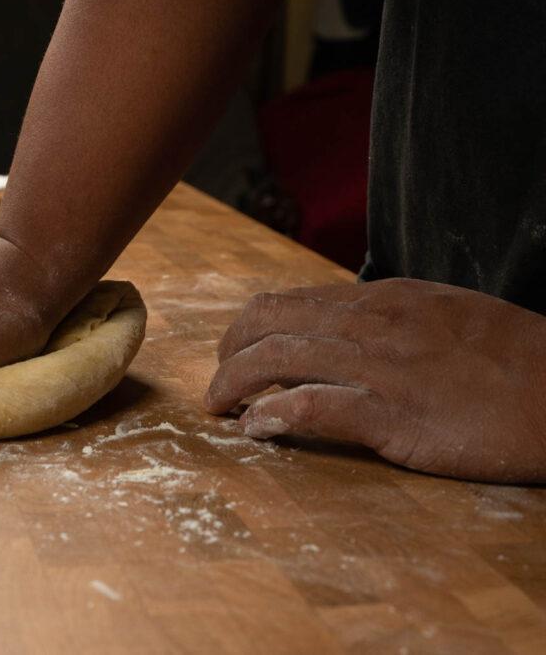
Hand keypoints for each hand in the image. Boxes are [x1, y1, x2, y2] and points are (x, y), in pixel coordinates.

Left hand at [205, 278, 545, 482]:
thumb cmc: (512, 360)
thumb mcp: (445, 315)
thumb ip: (390, 320)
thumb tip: (344, 331)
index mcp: (383, 298)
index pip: (292, 300)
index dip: (251, 326)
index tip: (236, 350)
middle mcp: (371, 323)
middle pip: (269, 321)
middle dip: (228, 349)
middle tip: (216, 380)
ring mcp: (379, 366)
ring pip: (276, 359)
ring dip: (232, 382)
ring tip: (217, 406)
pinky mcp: (391, 414)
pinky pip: (309, 407)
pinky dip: (270, 417)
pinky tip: (254, 429)